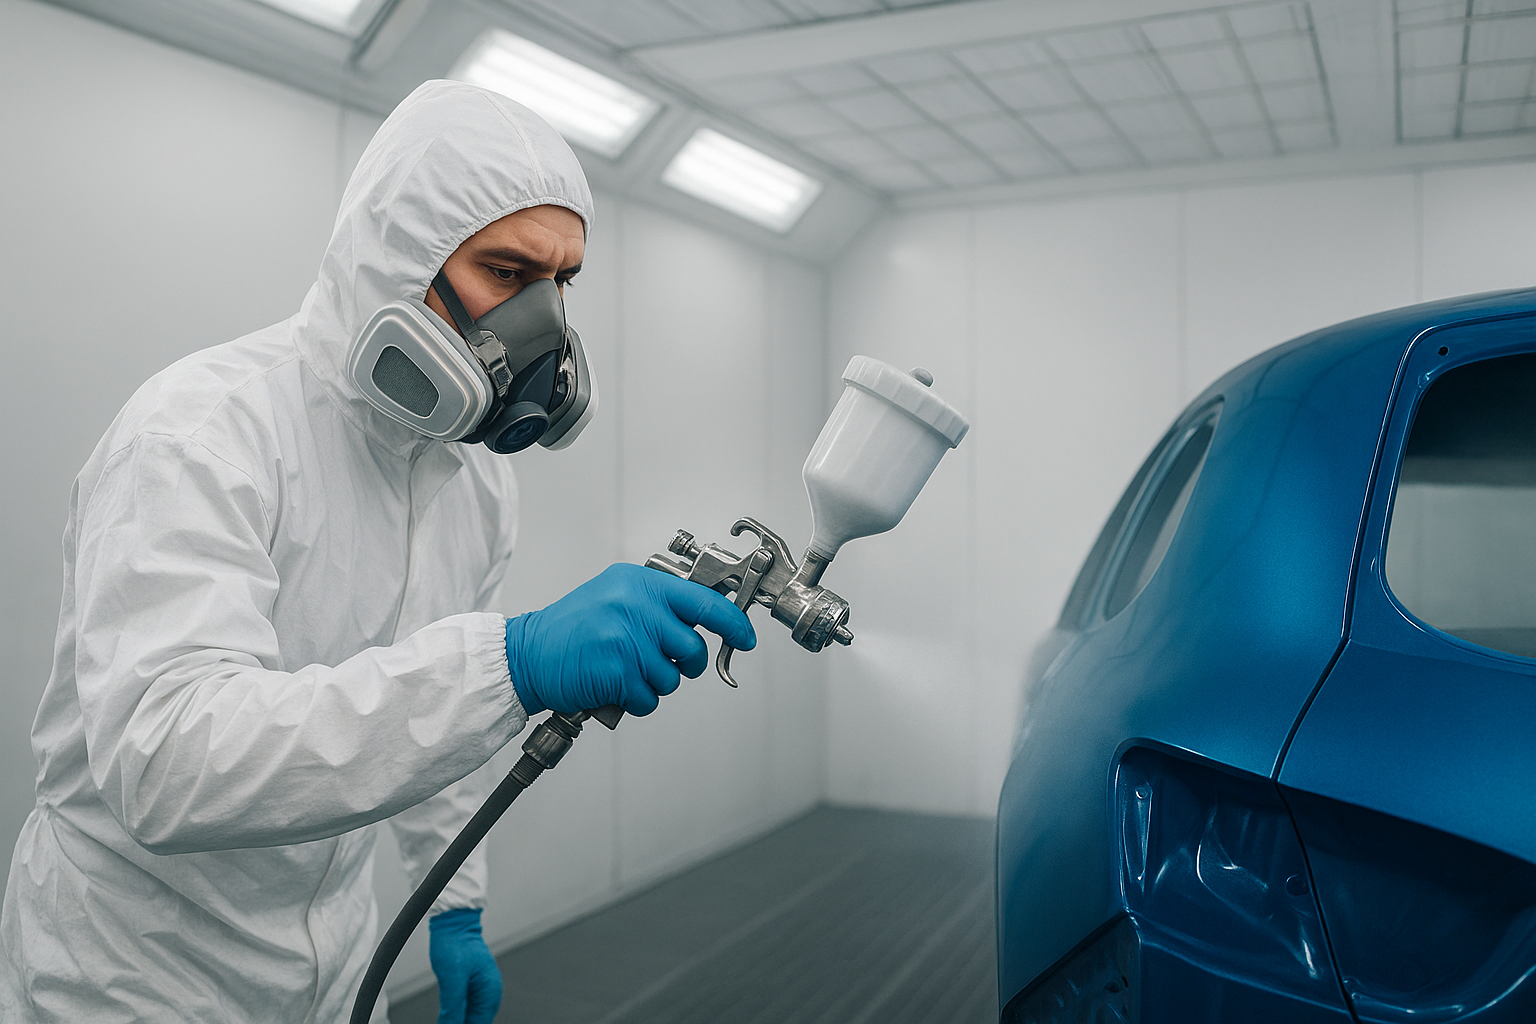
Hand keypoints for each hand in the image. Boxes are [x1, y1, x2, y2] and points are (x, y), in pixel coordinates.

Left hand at [429, 908, 501, 1023]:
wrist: (453, 922)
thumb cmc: (455, 943)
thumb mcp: (452, 979)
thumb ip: (454, 1008)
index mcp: (490, 993)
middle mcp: (489, 994)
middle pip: (475, 1023)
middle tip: (444, 1021)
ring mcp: (480, 990)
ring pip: (469, 1018)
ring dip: (457, 1020)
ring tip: (445, 1018)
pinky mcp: (471, 986)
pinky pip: (465, 1008)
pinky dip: (456, 1014)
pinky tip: (446, 1015)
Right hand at [504, 562, 755, 716]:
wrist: (526, 653)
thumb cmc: (573, 628)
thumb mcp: (616, 595)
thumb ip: (658, 602)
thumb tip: (708, 618)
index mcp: (640, 583)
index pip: (705, 601)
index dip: (733, 623)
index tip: (746, 638)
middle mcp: (635, 606)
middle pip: (692, 649)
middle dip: (683, 665)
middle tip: (658, 663)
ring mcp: (626, 639)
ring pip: (672, 678)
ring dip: (653, 684)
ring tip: (623, 670)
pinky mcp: (616, 672)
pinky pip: (650, 699)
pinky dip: (636, 700)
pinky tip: (612, 685)